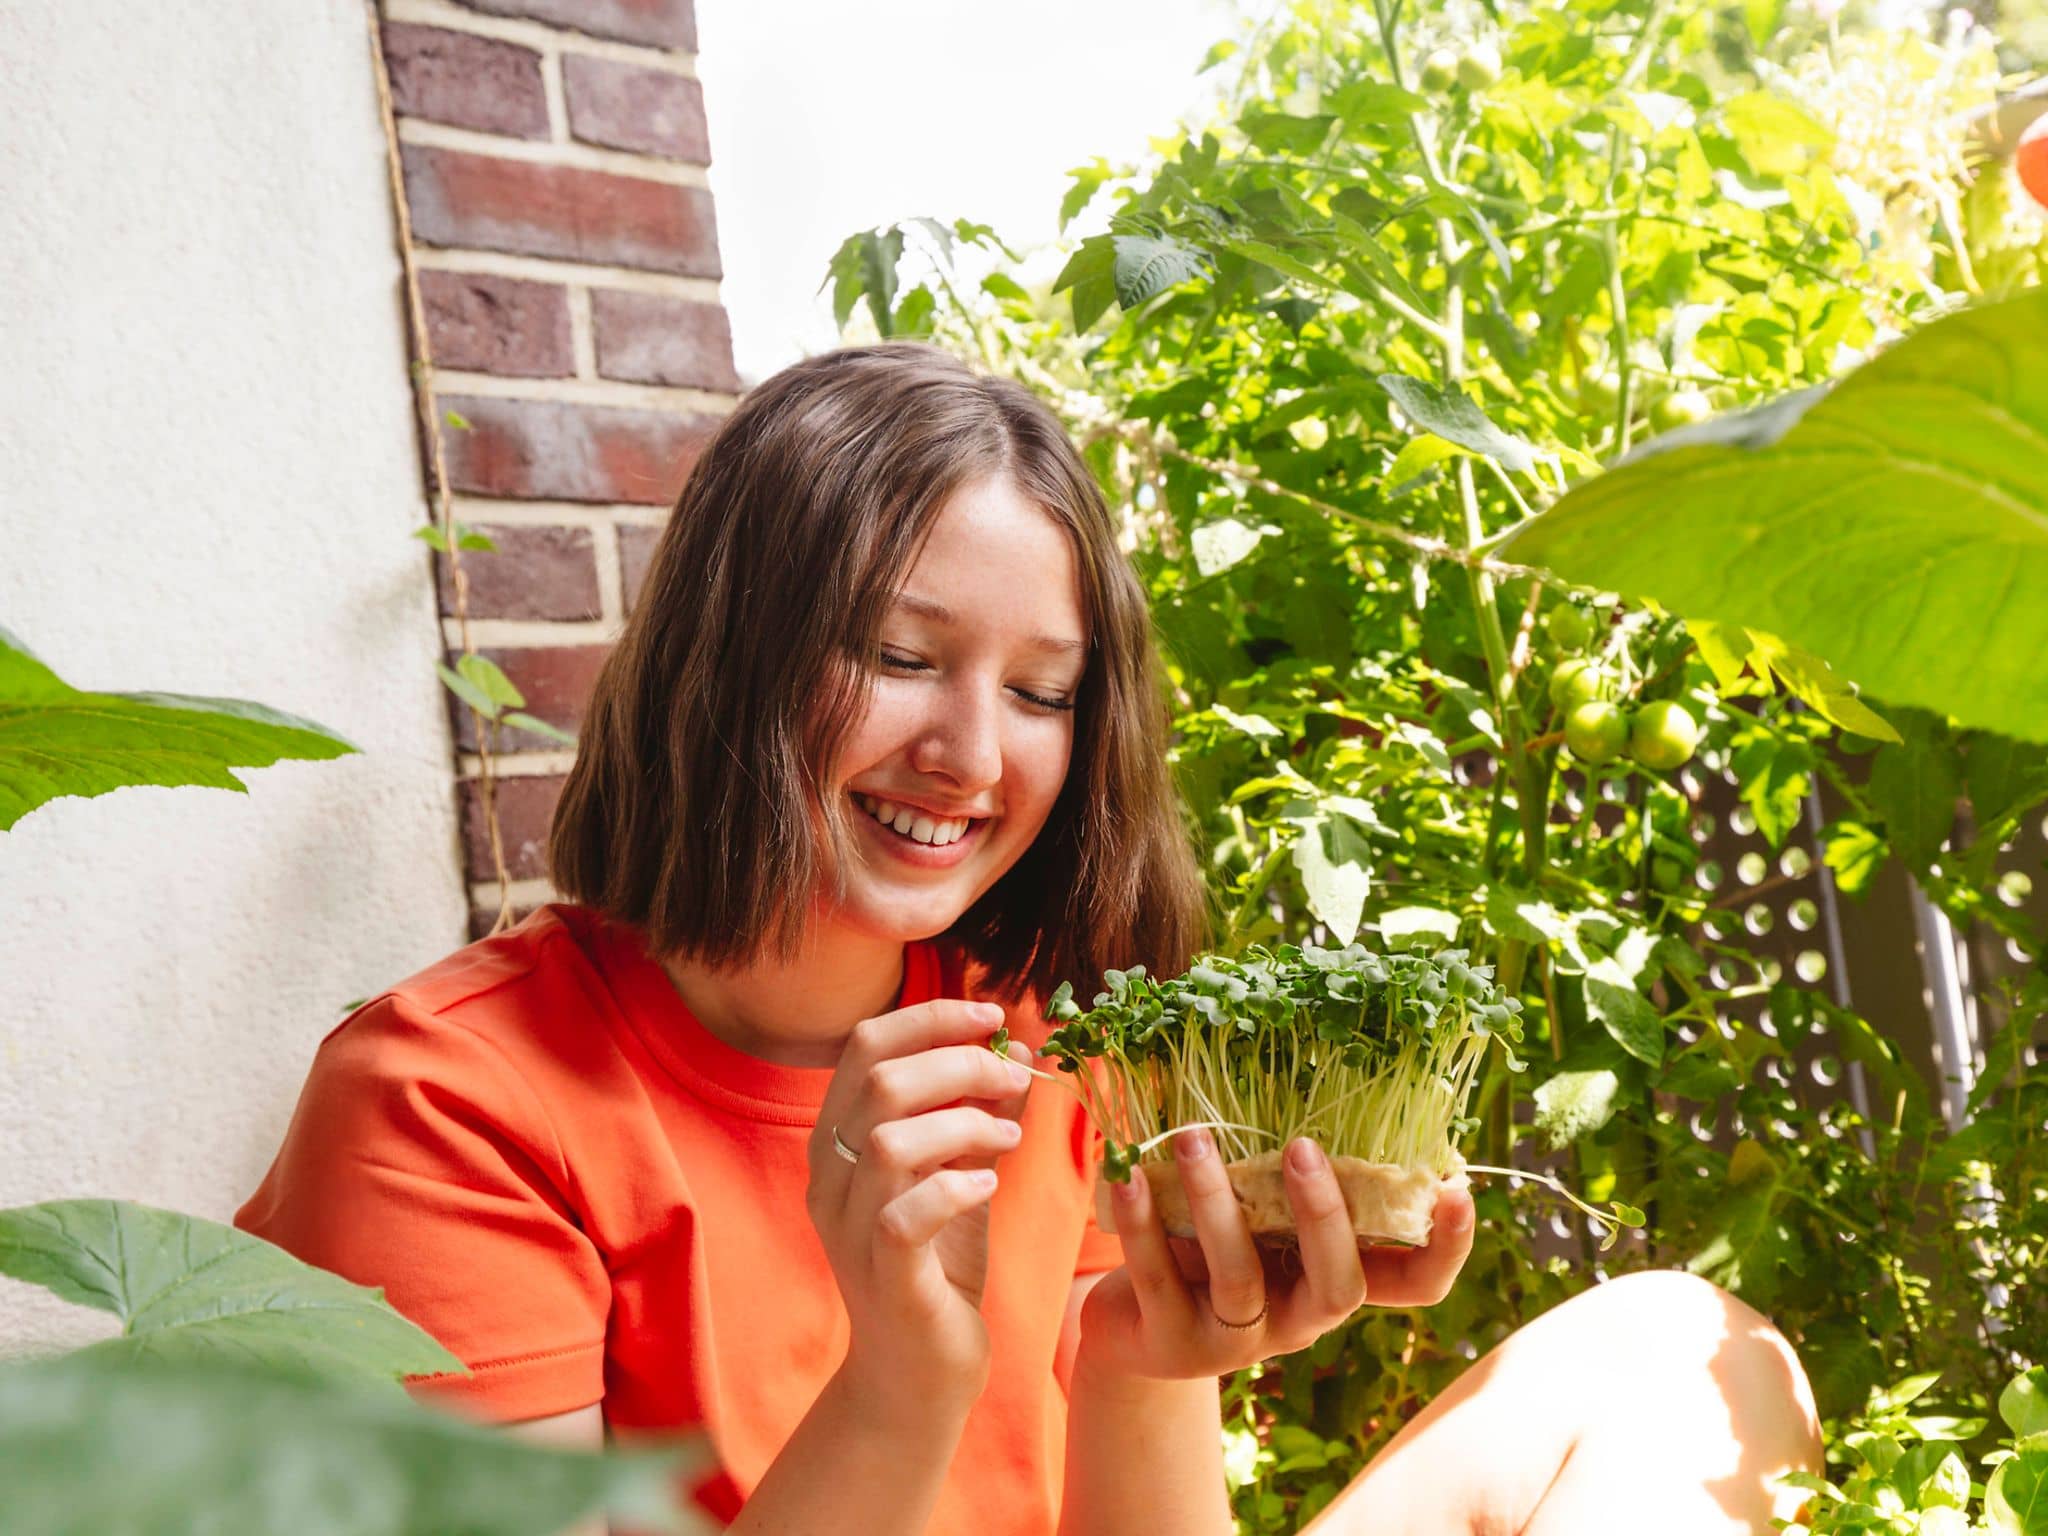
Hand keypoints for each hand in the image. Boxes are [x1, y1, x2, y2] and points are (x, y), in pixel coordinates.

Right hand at [807, 999, 1033, 1419]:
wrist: (915, 1374)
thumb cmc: (937, 1266)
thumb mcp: (962, 1174)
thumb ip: (980, 1114)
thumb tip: (1018, 1051)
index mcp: (840, 1139)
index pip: (865, 1045)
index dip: (930, 1017)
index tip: (993, 1016)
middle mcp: (831, 1178)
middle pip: (879, 1080)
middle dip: (959, 1062)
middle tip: (1015, 1076)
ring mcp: (850, 1230)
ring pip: (889, 1141)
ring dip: (963, 1123)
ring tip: (1008, 1138)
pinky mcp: (884, 1278)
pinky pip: (904, 1215)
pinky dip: (954, 1186)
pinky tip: (988, 1184)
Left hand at [1076, 1129, 1475, 1381]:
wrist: (1132, 1324)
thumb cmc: (1208, 1241)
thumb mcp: (1256, 1207)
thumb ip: (1281, 1164)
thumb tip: (1304, 1044)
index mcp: (1332, 1276)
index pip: (1415, 1283)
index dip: (1446, 1249)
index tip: (1456, 1190)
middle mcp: (1299, 1318)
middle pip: (1340, 1288)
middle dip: (1326, 1217)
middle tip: (1302, 1148)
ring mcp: (1237, 1341)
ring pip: (1242, 1279)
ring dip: (1217, 1203)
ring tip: (1194, 1138)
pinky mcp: (1173, 1345)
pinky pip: (1161, 1282)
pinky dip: (1145, 1225)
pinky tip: (1129, 1178)